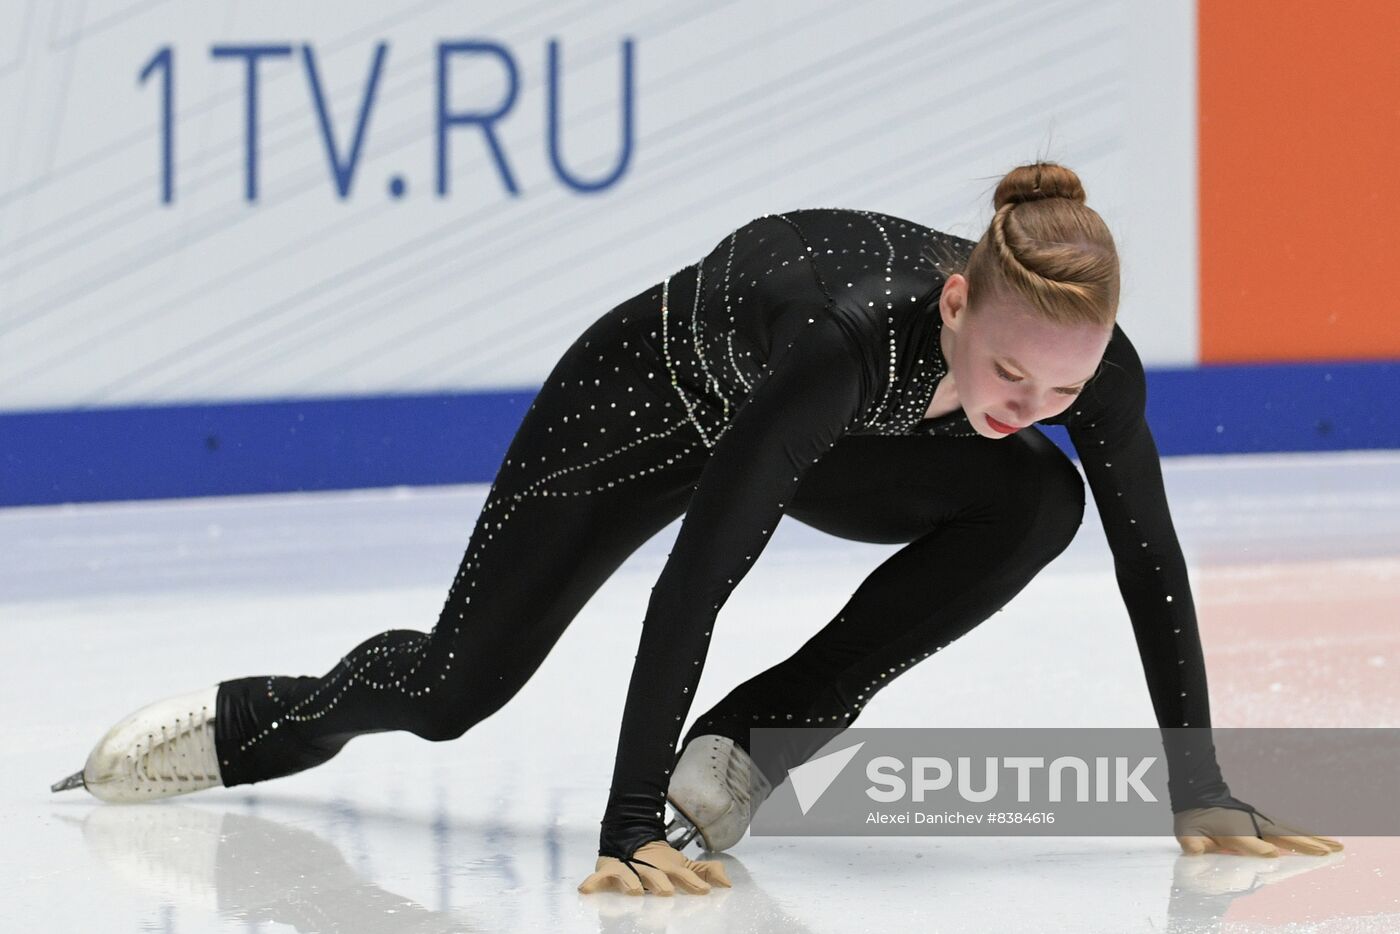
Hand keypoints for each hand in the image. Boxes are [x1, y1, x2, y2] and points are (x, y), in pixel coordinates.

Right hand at [577, 840, 731, 895]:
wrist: (630, 836)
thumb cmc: (658, 860)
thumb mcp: (682, 865)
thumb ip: (703, 873)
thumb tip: (728, 883)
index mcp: (667, 866)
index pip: (682, 874)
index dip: (693, 881)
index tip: (704, 891)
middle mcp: (648, 867)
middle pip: (655, 874)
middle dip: (660, 881)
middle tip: (667, 891)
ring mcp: (628, 867)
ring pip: (630, 874)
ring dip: (631, 882)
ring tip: (635, 891)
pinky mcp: (609, 869)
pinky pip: (600, 876)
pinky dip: (592, 881)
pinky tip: (586, 889)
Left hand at [1174, 806, 1343, 856]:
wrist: (1197, 796)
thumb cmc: (1192, 819)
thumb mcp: (1186, 832)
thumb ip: (1191, 843)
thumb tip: (1197, 851)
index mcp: (1233, 830)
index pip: (1250, 843)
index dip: (1260, 849)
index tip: (1274, 853)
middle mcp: (1252, 826)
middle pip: (1283, 837)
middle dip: (1305, 845)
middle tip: (1329, 852)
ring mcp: (1261, 824)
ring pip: (1292, 834)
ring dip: (1314, 840)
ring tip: (1337, 847)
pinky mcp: (1263, 824)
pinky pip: (1288, 832)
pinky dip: (1305, 837)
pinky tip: (1321, 843)